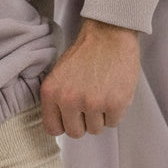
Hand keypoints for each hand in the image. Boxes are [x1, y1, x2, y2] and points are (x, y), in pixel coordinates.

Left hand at [40, 17, 140, 137]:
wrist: (109, 35)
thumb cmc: (86, 52)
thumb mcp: (59, 73)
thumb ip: (57, 98)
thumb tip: (61, 121)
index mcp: (51, 92)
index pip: (53, 128)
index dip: (64, 124)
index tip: (71, 118)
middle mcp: (69, 100)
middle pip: (75, 132)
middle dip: (83, 122)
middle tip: (90, 104)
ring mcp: (93, 104)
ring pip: (96, 129)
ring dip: (100, 116)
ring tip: (103, 94)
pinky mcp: (115, 104)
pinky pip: (113, 122)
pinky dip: (115, 112)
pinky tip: (113, 92)